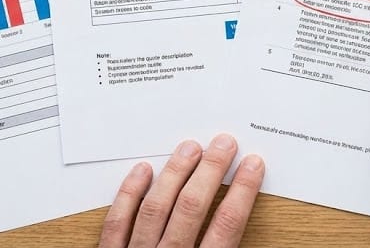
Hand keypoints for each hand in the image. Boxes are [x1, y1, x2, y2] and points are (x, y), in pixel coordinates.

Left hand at [99, 134, 264, 247]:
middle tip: (223, 144)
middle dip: (210, 172)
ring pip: (156, 208)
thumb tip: (240, 210)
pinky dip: (130, 195)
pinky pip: (117, 223)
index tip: (253, 165)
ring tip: (190, 147)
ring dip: (175, 174)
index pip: (226, 225)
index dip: (242, 192)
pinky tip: (143, 171)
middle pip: (191, 208)